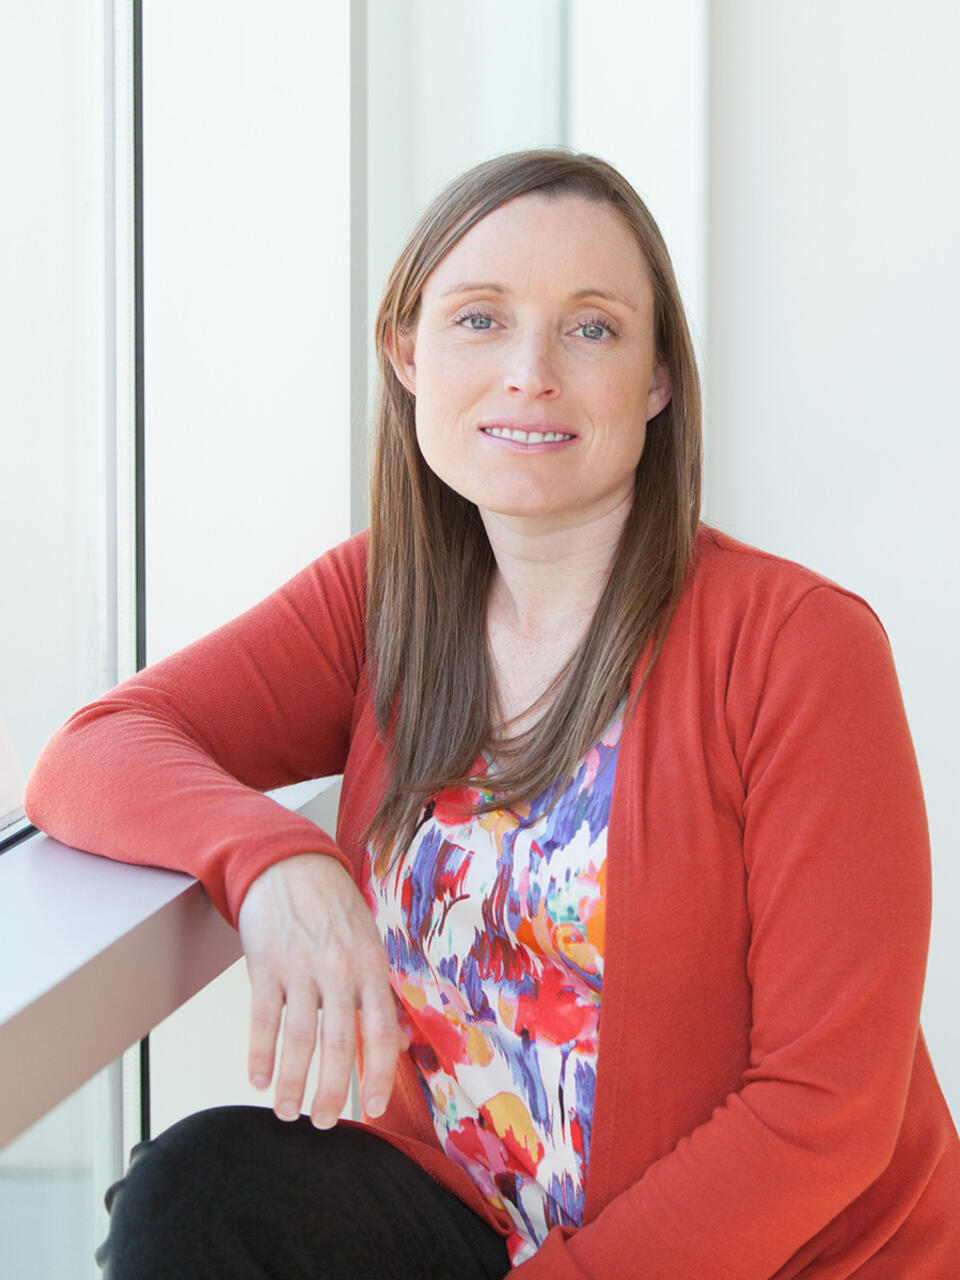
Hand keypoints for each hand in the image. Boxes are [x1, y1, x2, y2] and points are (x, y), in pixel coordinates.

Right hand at [237, 852, 402, 1127]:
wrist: (290, 864)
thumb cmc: (334, 908)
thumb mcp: (369, 942)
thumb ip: (379, 991)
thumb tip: (399, 1042)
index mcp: (371, 967)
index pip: (382, 1031)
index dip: (378, 1075)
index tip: (371, 1111)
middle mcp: (340, 970)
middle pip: (340, 1044)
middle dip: (331, 1092)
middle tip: (323, 1123)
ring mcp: (301, 968)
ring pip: (299, 1040)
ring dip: (293, 1084)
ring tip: (289, 1112)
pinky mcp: (266, 965)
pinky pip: (263, 1020)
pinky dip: (261, 1055)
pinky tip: (259, 1080)